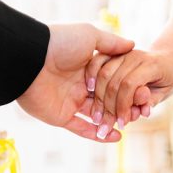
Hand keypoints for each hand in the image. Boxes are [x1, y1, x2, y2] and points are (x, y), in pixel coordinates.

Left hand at [17, 23, 135, 141]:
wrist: (29, 58)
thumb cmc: (59, 42)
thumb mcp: (90, 35)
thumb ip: (111, 43)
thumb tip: (133, 45)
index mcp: (86, 67)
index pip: (111, 80)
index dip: (126, 87)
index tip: (143, 93)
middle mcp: (79, 84)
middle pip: (106, 99)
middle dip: (122, 106)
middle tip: (140, 111)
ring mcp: (70, 101)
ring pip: (96, 115)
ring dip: (113, 121)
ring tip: (130, 124)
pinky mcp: (61, 116)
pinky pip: (81, 128)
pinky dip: (97, 134)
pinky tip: (116, 136)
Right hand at [87, 49, 172, 137]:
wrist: (168, 58)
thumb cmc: (169, 79)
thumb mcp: (166, 91)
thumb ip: (152, 100)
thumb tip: (141, 110)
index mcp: (151, 64)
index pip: (130, 85)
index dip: (124, 106)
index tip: (122, 124)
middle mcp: (135, 56)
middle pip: (114, 82)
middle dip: (109, 108)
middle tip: (105, 127)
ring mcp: (123, 53)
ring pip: (104, 74)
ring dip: (98, 98)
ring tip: (97, 118)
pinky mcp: (114, 54)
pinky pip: (98, 63)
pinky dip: (92, 78)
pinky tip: (90, 94)